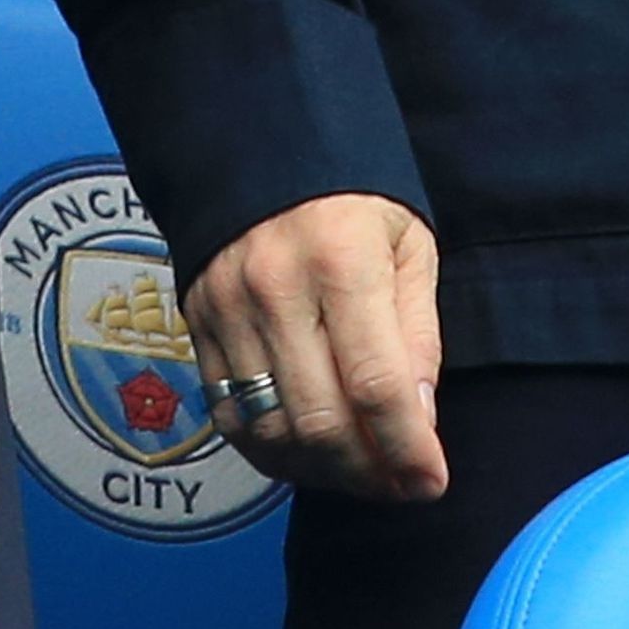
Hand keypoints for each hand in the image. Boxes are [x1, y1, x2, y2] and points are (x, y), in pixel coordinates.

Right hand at [181, 191, 445, 500]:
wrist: (263, 142)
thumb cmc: (355, 194)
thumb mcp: (408, 245)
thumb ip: (416, 334)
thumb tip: (420, 421)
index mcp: (343, 261)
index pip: (377, 385)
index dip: (407, 449)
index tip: (432, 483)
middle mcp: (277, 290)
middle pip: (320, 421)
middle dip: (368, 473)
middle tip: (400, 485)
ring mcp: (227, 310)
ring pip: (270, 430)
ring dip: (321, 471)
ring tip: (360, 473)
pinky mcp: (196, 325)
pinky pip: (228, 416)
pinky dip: (271, 451)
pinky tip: (307, 454)